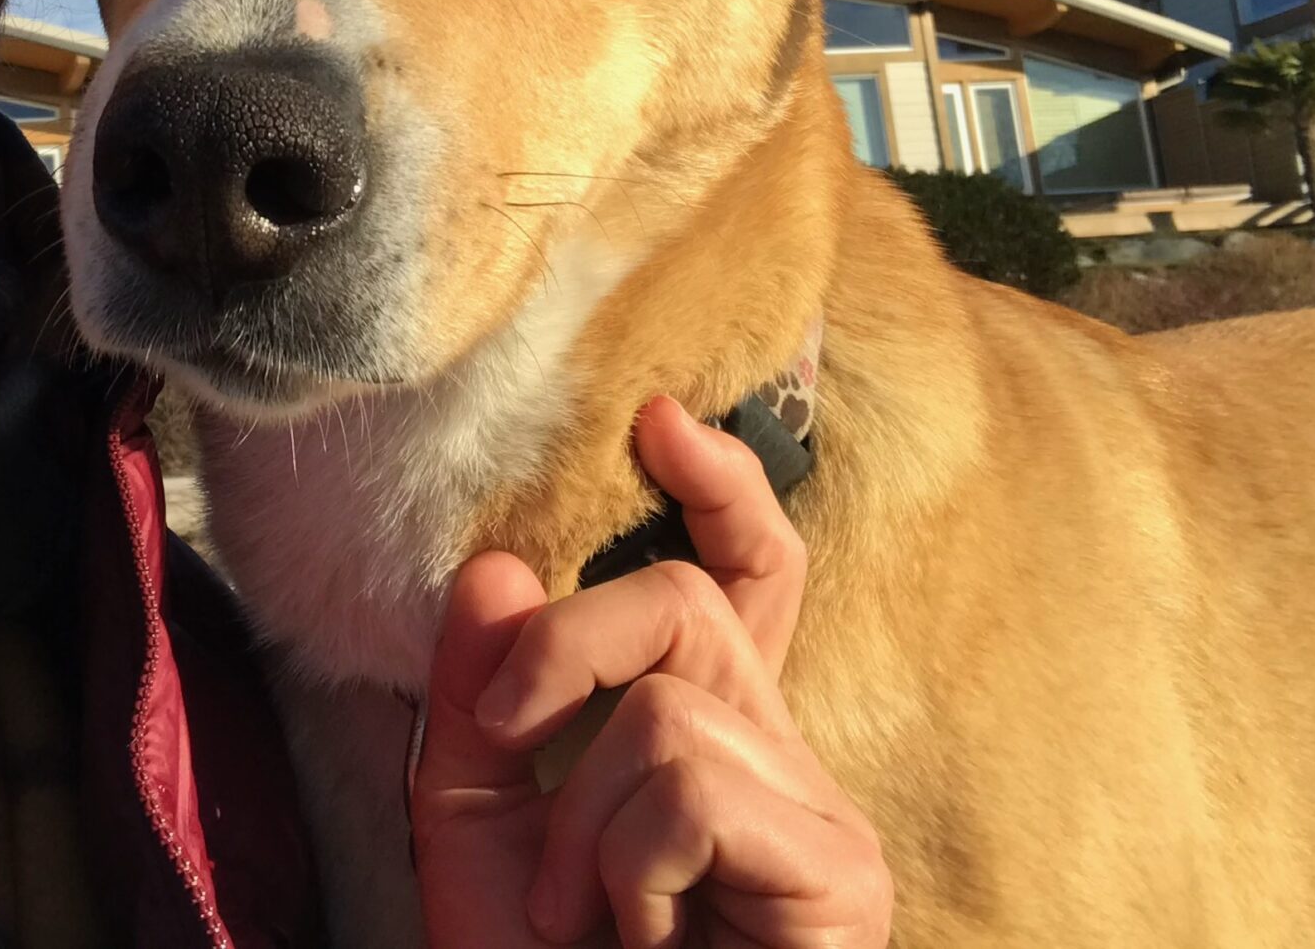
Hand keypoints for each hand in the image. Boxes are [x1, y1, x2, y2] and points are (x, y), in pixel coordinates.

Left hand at [411, 396, 889, 946]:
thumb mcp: (474, 826)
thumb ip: (481, 699)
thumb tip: (492, 565)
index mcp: (707, 740)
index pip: (745, 583)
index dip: (720, 492)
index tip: (661, 419)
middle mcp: (781, 762)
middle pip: (685, 603)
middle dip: (564, 652)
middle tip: (509, 742)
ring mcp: (822, 822)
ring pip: (671, 702)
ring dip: (579, 820)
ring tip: (585, 919)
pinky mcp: (841, 878)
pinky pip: (691, 780)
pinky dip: (621, 864)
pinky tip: (640, 941)